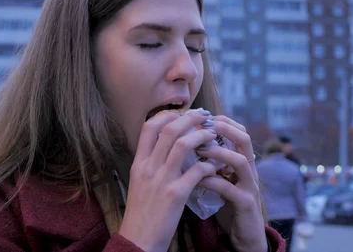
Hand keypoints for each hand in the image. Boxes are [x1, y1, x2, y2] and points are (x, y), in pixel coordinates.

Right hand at [119, 110, 217, 251]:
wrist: (138, 241)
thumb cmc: (141, 213)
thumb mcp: (139, 183)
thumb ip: (150, 164)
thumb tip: (165, 147)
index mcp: (139, 163)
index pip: (149, 127)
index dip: (167, 115)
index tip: (183, 113)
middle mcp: (148, 167)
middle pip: (169, 130)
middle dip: (189, 118)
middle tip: (204, 116)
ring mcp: (161, 180)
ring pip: (183, 145)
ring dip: (201, 136)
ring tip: (213, 135)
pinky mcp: (175, 194)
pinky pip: (196, 171)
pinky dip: (208, 165)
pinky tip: (214, 167)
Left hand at [197, 116, 267, 251]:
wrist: (244, 237)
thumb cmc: (227, 206)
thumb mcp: (220, 180)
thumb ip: (211, 165)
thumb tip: (187, 144)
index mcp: (243, 163)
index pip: (239, 132)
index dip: (223, 121)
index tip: (202, 116)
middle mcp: (249, 171)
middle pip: (245, 139)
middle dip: (225, 128)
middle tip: (204, 124)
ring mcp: (249, 186)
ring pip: (239, 161)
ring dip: (218, 152)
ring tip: (198, 149)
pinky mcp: (245, 204)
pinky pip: (228, 188)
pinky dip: (210, 180)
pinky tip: (195, 179)